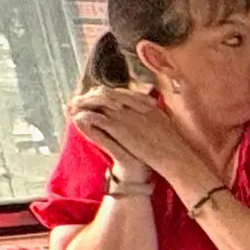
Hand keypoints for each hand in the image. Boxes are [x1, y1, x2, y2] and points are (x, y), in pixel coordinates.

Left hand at [71, 84, 212, 194]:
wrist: (176, 157)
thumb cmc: (175, 145)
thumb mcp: (166, 123)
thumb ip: (154, 114)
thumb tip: (151, 110)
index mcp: (146, 103)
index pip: (119, 92)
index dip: (105, 94)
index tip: (95, 99)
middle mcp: (135, 105)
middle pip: (106, 93)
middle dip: (90, 96)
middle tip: (78, 102)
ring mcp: (127, 115)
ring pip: (98, 102)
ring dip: (84, 104)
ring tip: (73, 109)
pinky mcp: (120, 128)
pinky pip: (97, 118)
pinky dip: (86, 117)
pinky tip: (78, 120)